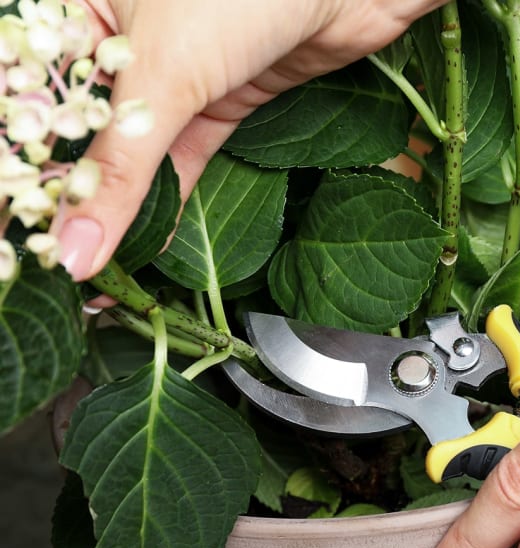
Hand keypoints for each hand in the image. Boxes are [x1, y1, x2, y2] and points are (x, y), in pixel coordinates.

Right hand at [56, 0, 447, 280]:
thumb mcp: (163, 73)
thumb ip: (118, 165)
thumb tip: (75, 246)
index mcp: (78, 5)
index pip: (33, 94)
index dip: (24, 162)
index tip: (18, 226)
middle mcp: (119, 36)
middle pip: (79, 128)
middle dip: (69, 195)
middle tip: (53, 259)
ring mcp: (172, 71)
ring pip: (133, 150)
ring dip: (120, 210)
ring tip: (93, 269)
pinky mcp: (219, 98)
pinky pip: (181, 159)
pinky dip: (167, 203)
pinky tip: (147, 246)